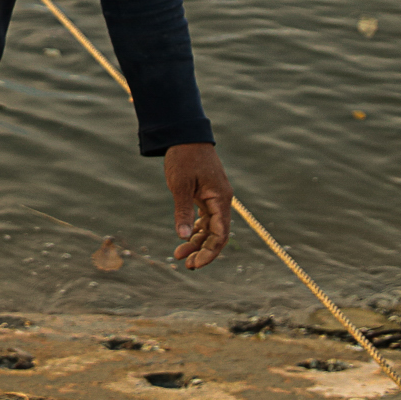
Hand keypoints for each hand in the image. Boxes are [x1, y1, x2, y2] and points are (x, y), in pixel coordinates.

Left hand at [165, 143, 231, 269]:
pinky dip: (195, 230)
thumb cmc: (183, 157)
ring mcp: (214, 198)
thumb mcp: (180, 185)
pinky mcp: (206, 195)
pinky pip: (205, 218)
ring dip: (197, 242)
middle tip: (185, 264)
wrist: (185, 134)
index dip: (209, 252)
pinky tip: (185, 239)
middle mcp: (221, 200)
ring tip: (179, 255)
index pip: (220, 234)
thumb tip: (182, 237)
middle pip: (216, 234)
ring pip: (210, 228)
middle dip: (202, 251)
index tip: (195, 264)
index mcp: (220, 198)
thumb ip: (182, 211)